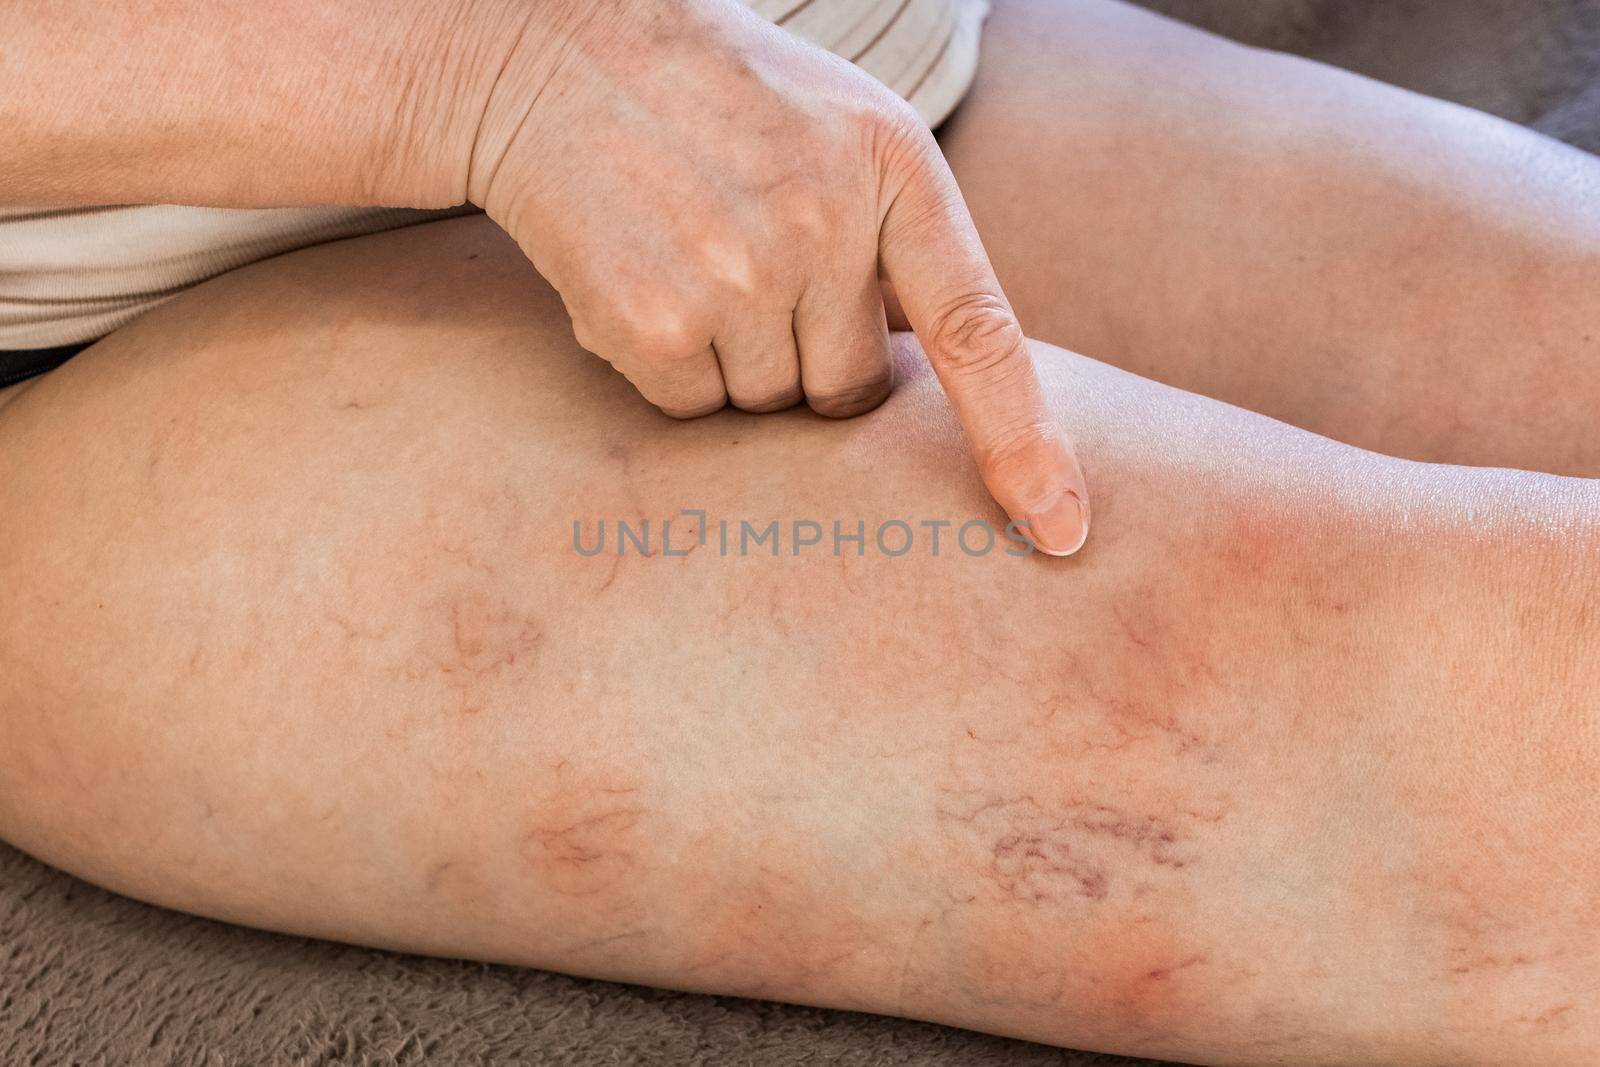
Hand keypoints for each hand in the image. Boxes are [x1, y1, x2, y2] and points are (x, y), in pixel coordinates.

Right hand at [467, 0, 1089, 553]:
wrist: (560, 52)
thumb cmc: (725, 101)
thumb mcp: (848, 130)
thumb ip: (905, 244)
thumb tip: (927, 393)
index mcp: (895, 169)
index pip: (981, 333)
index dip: (1026, 444)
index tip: (1061, 530)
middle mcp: (825, 223)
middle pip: (848, 392)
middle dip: (807, 358)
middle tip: (751, 266)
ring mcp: (736, 275)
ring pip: (765, 405)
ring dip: (731, 360)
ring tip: (689, 254)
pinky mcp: (649, 320)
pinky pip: (688, 406)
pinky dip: (665, 365)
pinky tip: (642, 274)